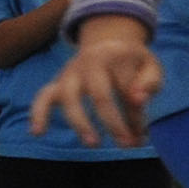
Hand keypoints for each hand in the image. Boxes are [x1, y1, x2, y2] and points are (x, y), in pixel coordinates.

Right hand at [28, 16, 160, 149]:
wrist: (107, 42)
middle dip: (113, 122)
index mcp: (115, 57)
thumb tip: (138, 100)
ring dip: (80, 122)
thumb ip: (149, 83)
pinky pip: (42, 97)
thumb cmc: (133, 62)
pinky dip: (38, 113)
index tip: (143, 135)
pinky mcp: (57, 83)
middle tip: (126, 145)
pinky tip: (37, 133)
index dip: (136, 114)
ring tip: (93, 144)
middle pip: (99, 94)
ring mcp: (69, 73)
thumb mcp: (151, 66)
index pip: (126, 89)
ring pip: (69, 97)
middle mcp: (89, 63)